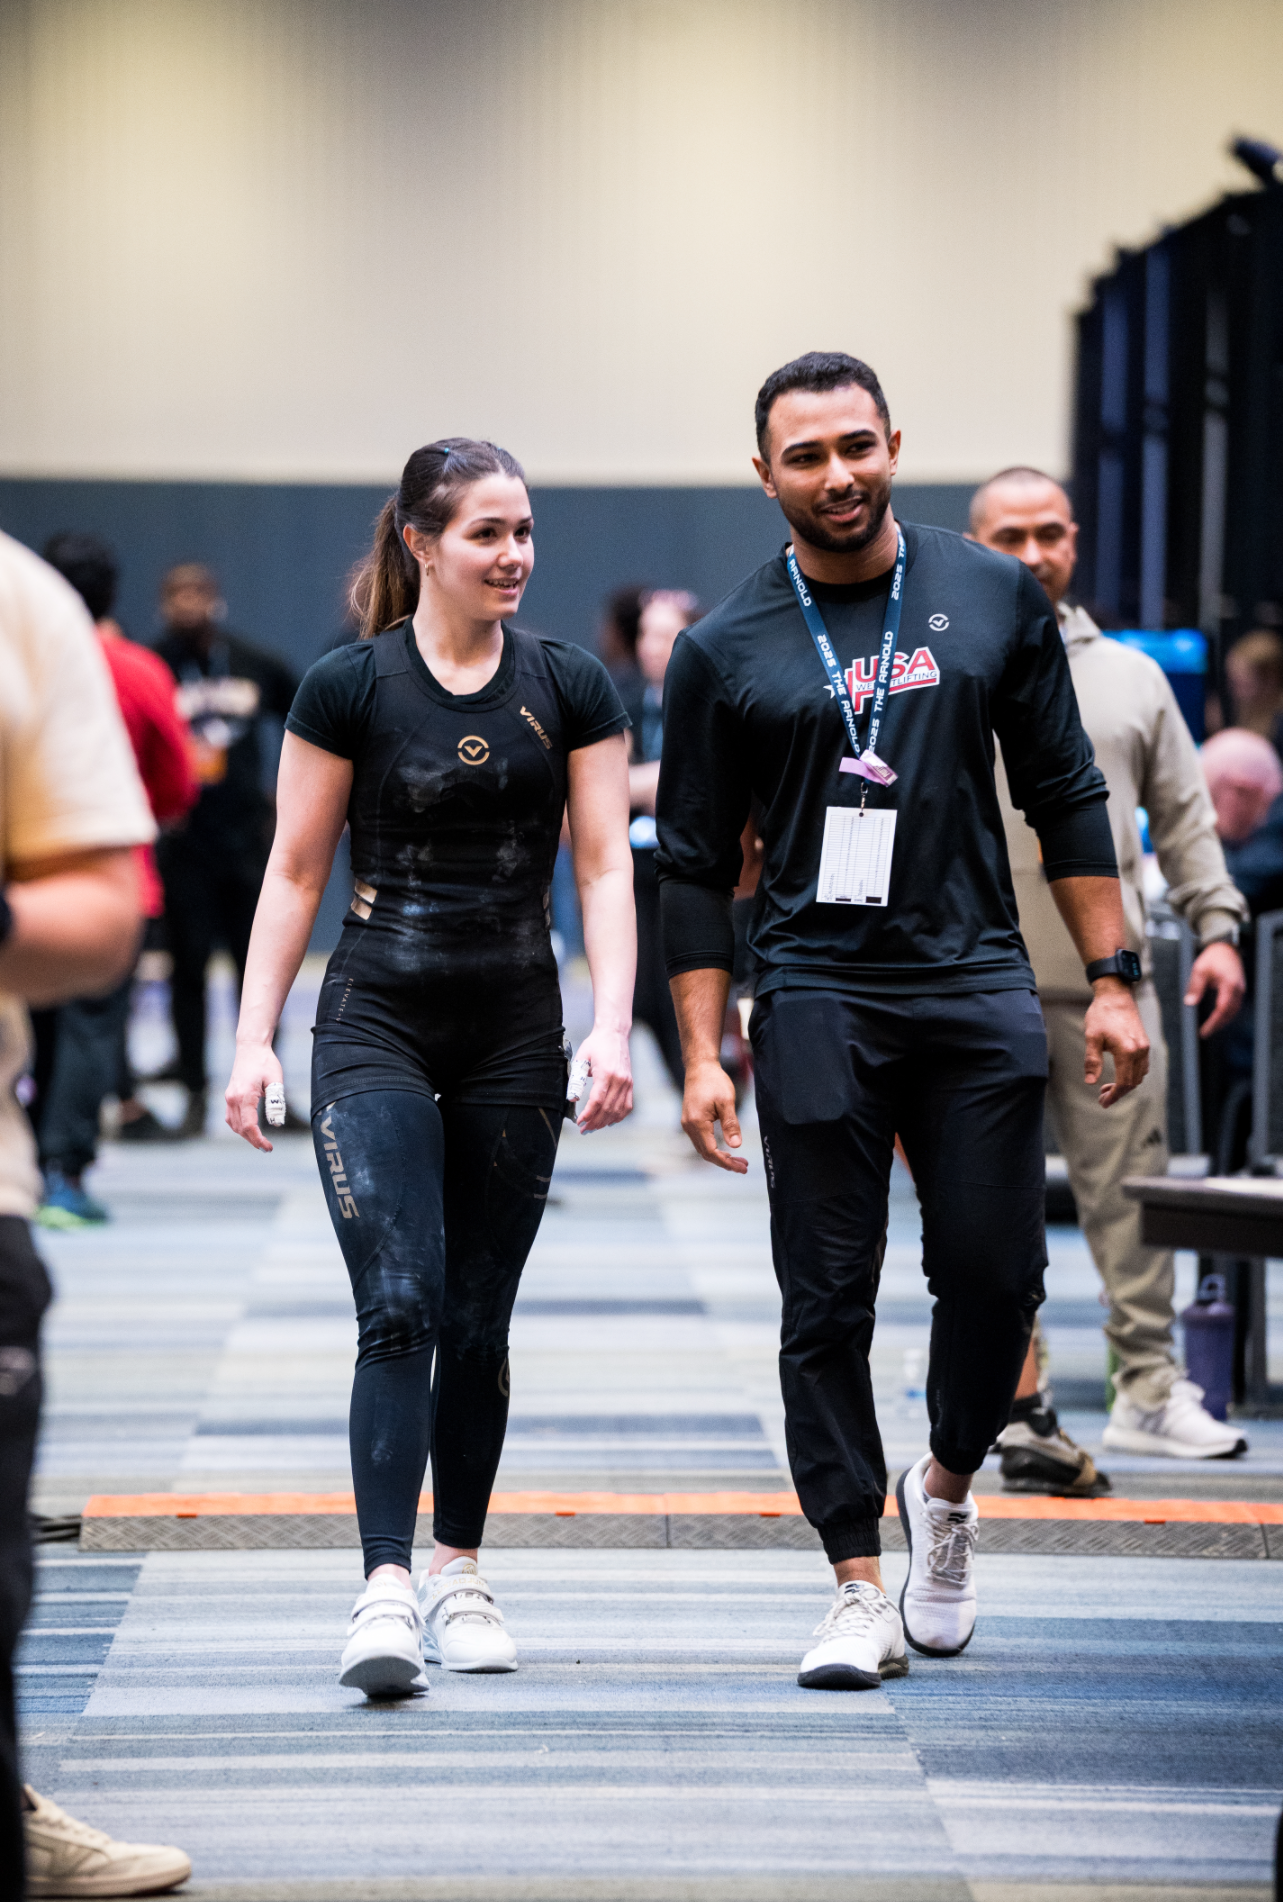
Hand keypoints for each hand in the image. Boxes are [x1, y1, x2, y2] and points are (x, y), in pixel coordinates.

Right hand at [225, 1041, 283, 1151]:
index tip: (268, 1147)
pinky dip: (239, 1127)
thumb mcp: (276, 1081)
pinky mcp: (229, 1096)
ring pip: (233, 1124)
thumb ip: (276, 1102)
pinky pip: (231, 1117)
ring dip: (245, 1135)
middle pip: (240, 1128)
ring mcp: (228, 1097)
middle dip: (253, 1140)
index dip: (258, 1139)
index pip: (249, 1125)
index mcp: (244, 1095)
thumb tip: (276, 1124)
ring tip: (259, 1142)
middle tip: (266, 1148)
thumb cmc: (265, 1062)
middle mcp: (232, 1098)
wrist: (250, 1048)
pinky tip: (249, 1130)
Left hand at [573, 1026, 632, 1132]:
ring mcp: (627, 1082)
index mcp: (606, 1073)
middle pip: (607, 1108)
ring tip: (594, 1127)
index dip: (588, 1114)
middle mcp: (619, 1080)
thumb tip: (572, 1098)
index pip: (597, 1101)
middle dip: (595, 1122)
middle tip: (584, 1129)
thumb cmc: (596, 1045)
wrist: (614, 1033)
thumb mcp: (581, 1058)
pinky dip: (619, 1116)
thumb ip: (577, 1079)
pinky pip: (627, 1105)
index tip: (579, 1122)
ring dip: (605, 1121)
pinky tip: (610, 1121)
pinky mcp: (630, 1083)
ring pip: (618, 1110)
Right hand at [681, 1057, 747, 1173]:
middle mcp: (689, 1126)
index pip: (711, 1151)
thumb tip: (736, 1146)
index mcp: (697, 1122)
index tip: (742, 1167)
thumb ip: (731, 1124)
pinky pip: (701, 1141)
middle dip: (725, 1162)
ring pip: (703, 1148)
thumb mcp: (726, 1101)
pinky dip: (714, 1148)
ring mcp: (687, 1124)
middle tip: (744, 1167)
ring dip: (720, 1156)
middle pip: (706, 1153)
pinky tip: (726, 1149)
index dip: (727, 1162)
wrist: (700, 1067)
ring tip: (738, 1160)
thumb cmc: (714, 1081)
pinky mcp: (690, 1121)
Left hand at [1083, 979, 1149, 1106]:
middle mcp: (1140, 1051)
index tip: (1103, 1102)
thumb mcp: (1091, 1037)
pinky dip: (1132, 1075)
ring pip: (1139, 1076)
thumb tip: (1090, 1081)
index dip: (1113, 1096)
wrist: (1116, 996)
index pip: (1123, 1083)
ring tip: (1107, 1088)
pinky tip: (1120, 1075)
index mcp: (1127, 1051)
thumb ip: (1092, 1060)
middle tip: (1102, 1098)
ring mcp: (1144, 1047)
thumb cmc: (1101, 1015)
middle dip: (1118, 1093)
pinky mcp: (1144, 1043)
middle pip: (1132, 1082)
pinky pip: (1142, 1066)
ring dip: (1125, 1085)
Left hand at [1185, 940, 1245, 1036]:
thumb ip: (1195, 987)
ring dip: (1223, 1021)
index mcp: (1229, 984)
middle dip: (1218, 1025)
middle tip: (1205, 1033)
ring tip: (1210, 1028)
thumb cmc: (1213, 956)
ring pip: (1234, 1011)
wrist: (1226, 947)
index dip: (1213, 1022)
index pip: (1222, 1008)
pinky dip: (1226, 1014)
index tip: (1204, 1030)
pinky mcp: (1239, 989)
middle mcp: (1238, 988)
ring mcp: (1240, 989)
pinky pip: (1234, 1005)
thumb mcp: (1199, 970)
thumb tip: (1189, 1003)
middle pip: (1229, 1013)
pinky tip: (1218, 1018)